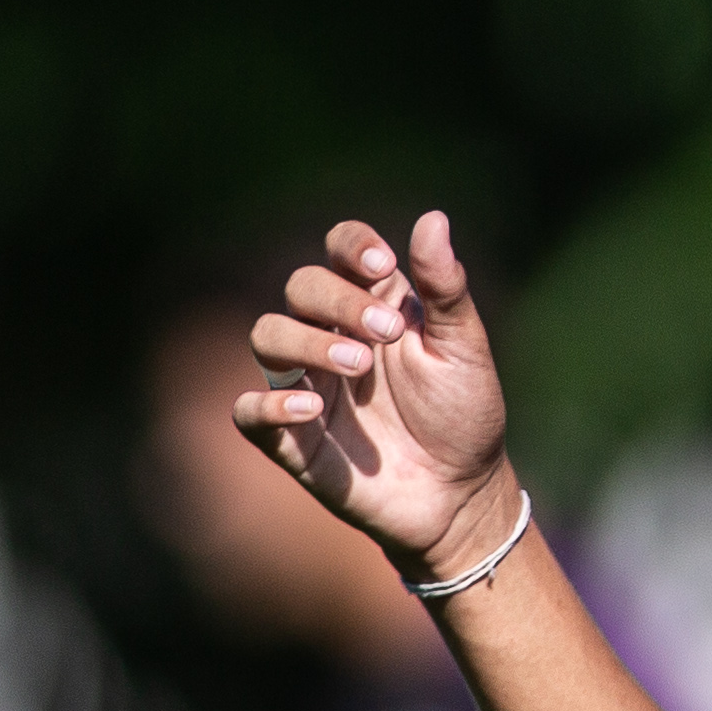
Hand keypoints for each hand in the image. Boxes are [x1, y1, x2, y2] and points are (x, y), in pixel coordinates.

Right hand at [234, 213, 519, 576]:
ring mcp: (306, 383)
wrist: (461, 492)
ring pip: (266, 334)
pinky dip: (269, 402)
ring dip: (305, 340)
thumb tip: (433, 218)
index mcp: (373, 304)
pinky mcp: (292, 437)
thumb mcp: (463, 348)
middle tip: (387, 335)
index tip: (384, 266)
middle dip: (337, 300)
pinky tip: (312, 407)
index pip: (340, 249)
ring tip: (358, 366)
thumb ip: (446, 287)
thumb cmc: (463, 413)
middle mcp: (331, 335)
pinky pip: (248, 410)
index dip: (352, 245)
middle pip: (300, 286)